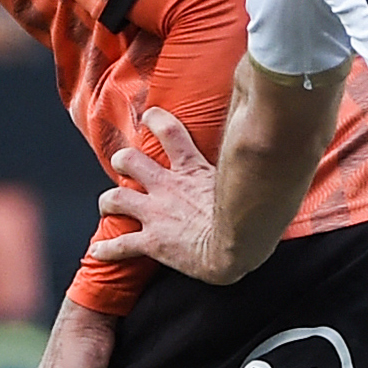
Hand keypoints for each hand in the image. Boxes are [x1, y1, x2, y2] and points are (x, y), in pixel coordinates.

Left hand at [92, 107, 237, 283]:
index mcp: (191, 171)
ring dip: (108, 200)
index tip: (149, 116)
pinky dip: (107, 249)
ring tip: (107, 203)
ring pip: (115, 198)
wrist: (237, 246)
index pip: (170, 132)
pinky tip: (97, 251)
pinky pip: (120, 245)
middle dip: (123, 160)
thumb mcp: (248, 177)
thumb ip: (249, 157)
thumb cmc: (250, 215)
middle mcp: (167, 187)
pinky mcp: (152, 241)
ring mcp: (156, 214)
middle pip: (131, 160)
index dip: (156, 120)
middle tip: (123, 164)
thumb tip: (270, 137)